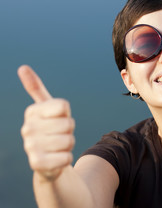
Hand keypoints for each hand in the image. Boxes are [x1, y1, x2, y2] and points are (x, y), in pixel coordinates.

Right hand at [18, 65, 74, 180]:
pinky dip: (67, 158)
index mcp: (32, 111)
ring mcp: (30, 146)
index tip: (58, 118)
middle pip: (68, 123)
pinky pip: (66, 157)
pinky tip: (57, 159)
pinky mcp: (36, 164)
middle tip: (60, 135)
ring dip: (69, 145)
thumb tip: (22, 67)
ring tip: (58, 147)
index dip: (66, 114)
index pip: (63, 106)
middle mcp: (27, 128)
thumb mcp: (48, 109)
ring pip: (69, 140)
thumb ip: (36, 88)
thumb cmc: (52, 129)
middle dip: (70, 131)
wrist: (48, 161)